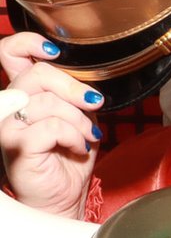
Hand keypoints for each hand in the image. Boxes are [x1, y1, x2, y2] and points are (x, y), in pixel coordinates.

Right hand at [0, 33, 102, 217]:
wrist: (64, 194)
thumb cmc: (69, 155)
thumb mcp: (78, 115)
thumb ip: (75, 94)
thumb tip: (87, 81)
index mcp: (23, 92)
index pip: (10, 53)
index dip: (29, 43)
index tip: (55, 52)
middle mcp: (10, 105)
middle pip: (38, 74)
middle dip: (74, 88)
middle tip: (94, 104)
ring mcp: (8, 125)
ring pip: (48, 102)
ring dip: (79, 119)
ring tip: (87, 135)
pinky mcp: (15, 145)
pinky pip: (50, 126)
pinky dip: (73, 135)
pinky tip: (78, 146)